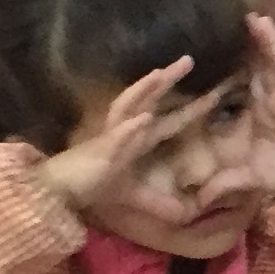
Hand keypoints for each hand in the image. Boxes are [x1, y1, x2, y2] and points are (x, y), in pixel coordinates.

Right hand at [31, 55, 192, 215]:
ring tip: (160, 74)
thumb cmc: (94, 186)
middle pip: (149, 100)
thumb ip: (157, 203)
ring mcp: (110, 138)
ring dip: (144, 91)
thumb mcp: (134, 197)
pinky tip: (144, 119)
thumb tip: (184, 214)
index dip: (191, 109)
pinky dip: (129, 128)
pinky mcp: (99, 152)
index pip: (168, 121)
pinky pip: (115, 138)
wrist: (59, 191)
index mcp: (136, 140)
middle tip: (188, 60)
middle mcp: (124, 130)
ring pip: (127, 108)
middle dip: (167, 80)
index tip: (215, 94)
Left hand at [221, 17, 274, 207]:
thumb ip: (219, 182)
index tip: (211, 37)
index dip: (230, 57)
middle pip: (260, 61)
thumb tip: (193, 198)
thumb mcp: (243, 177)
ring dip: (269, 43)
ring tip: (255, 19)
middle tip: (233, 12)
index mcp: (258, 106)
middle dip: (249, 38)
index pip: (241, 75)